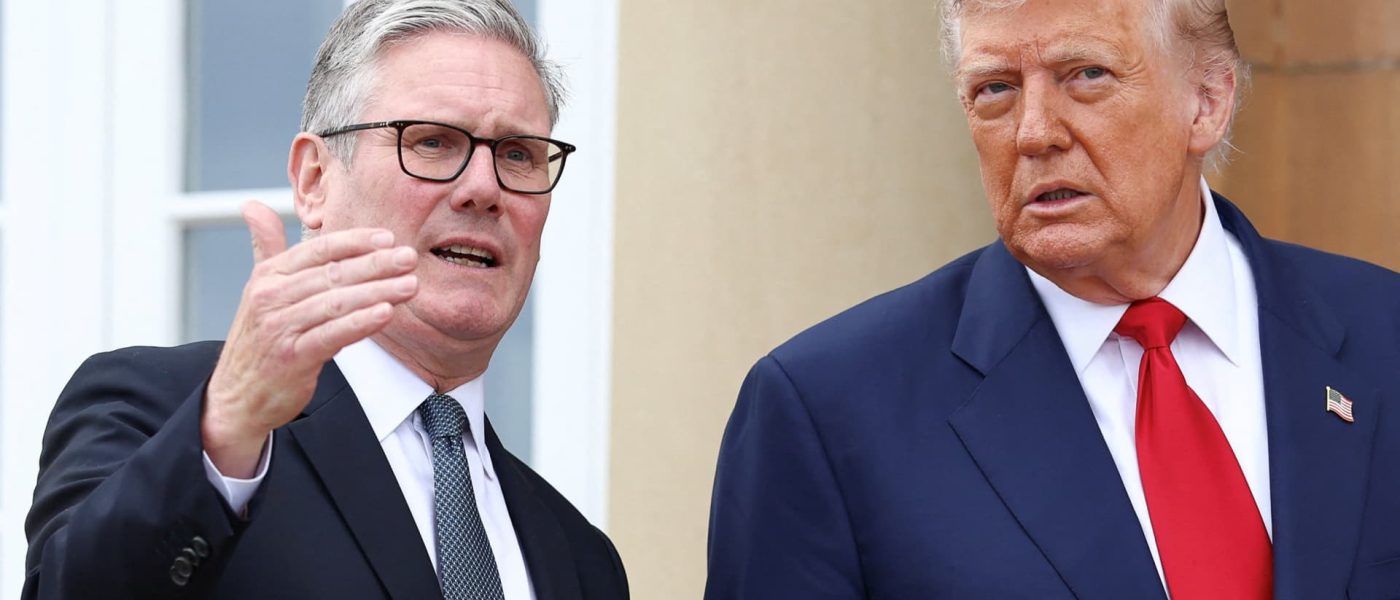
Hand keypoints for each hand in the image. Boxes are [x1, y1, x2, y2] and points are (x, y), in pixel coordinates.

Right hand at [202, 201, 417, 476]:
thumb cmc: (258, 340)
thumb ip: (265, 248)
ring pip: (337, 302)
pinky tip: (386, 314)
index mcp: (268, 276)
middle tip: (409, 258)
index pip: (318, 250)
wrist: (236, 397)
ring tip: (410, 285)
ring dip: (378, 292)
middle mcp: (270, 297)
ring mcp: (279, 327)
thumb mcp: (258, 289)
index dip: (355, 242)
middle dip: (376, 264)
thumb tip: (254, 206)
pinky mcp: (291, 357)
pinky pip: (332, 334)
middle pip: (332, 273)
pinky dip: (360, 323)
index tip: (388, 238)